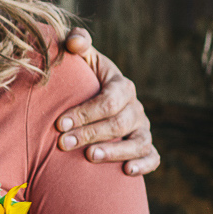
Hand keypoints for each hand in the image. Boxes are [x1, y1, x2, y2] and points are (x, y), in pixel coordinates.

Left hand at [59, 27, 159, 174]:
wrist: (93, 101)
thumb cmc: (82, 81)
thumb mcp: (81, 60)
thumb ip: (77, 44)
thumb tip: (74, 41)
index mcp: (121, 86)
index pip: (108, 100)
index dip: (85, 112)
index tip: (59, 124)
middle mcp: (135, 107)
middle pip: (119, 123)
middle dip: (90, 133)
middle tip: (63, 144)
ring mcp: (142, 128)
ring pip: (138, 143)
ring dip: (115, 151)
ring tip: (90, 157)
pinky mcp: (145, 147)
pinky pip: (153, 157)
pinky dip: (144, 165)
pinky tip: (126, 172)